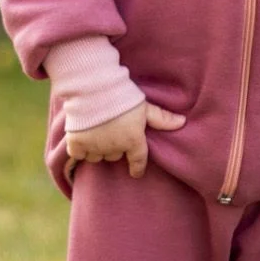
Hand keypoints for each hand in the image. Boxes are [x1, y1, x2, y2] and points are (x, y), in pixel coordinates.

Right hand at [65, 99, 185, 178]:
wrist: (93, 88)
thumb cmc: (122, 95)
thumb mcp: (144, 106)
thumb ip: (161, 118)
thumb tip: (183, 122)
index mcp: (133, 140)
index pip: (138, 161)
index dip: (137, 168)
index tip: (136, 172)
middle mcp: (114, 148)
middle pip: (115, 156)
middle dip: (115, 148)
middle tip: (112, 133)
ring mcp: (94, 147)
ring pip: (97, 157)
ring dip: (97, 149)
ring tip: (96, 134)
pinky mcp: (76, 144)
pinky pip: (78, 155)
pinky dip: (79, 150)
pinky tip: (80, 140)